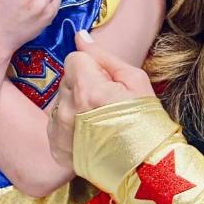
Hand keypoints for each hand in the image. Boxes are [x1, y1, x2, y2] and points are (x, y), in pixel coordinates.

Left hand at [48, 33, 154, 166]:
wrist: (148, 167)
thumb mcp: (135, 80)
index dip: (92, 68)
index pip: (74, 59)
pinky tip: (89, 134)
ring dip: (75, 106)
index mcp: (86, 89)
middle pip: (66, 81)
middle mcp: (67, 110)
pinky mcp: (58, 149)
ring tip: (98, 122)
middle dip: (83, 85)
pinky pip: (55, 125)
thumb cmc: (147, 121)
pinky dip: (69, 127)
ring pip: (60, 102)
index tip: (107, 82)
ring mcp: (60, 132)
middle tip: (106, 102)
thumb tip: (79, 36)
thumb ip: (103, 56)